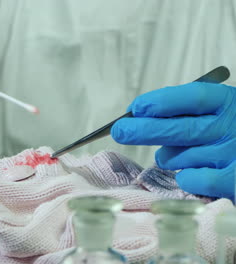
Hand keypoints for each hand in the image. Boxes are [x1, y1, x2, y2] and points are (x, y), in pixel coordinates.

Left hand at [111, 82, 235, 198]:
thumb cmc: (228, 129)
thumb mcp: (215, 110)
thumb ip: (183, 109)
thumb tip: (137, 113)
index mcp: (227, 102)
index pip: (192, 98)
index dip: (161, 102)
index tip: (135, 108)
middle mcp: (232, 126)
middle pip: (179, 129)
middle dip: (143, 130)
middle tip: (120, 131)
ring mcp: (233, 154)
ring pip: (178, 157)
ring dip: (169, 157)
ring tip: (183, 154)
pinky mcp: (233, 181)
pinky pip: (190, 180)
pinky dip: (183, 177)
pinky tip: (194, 173)